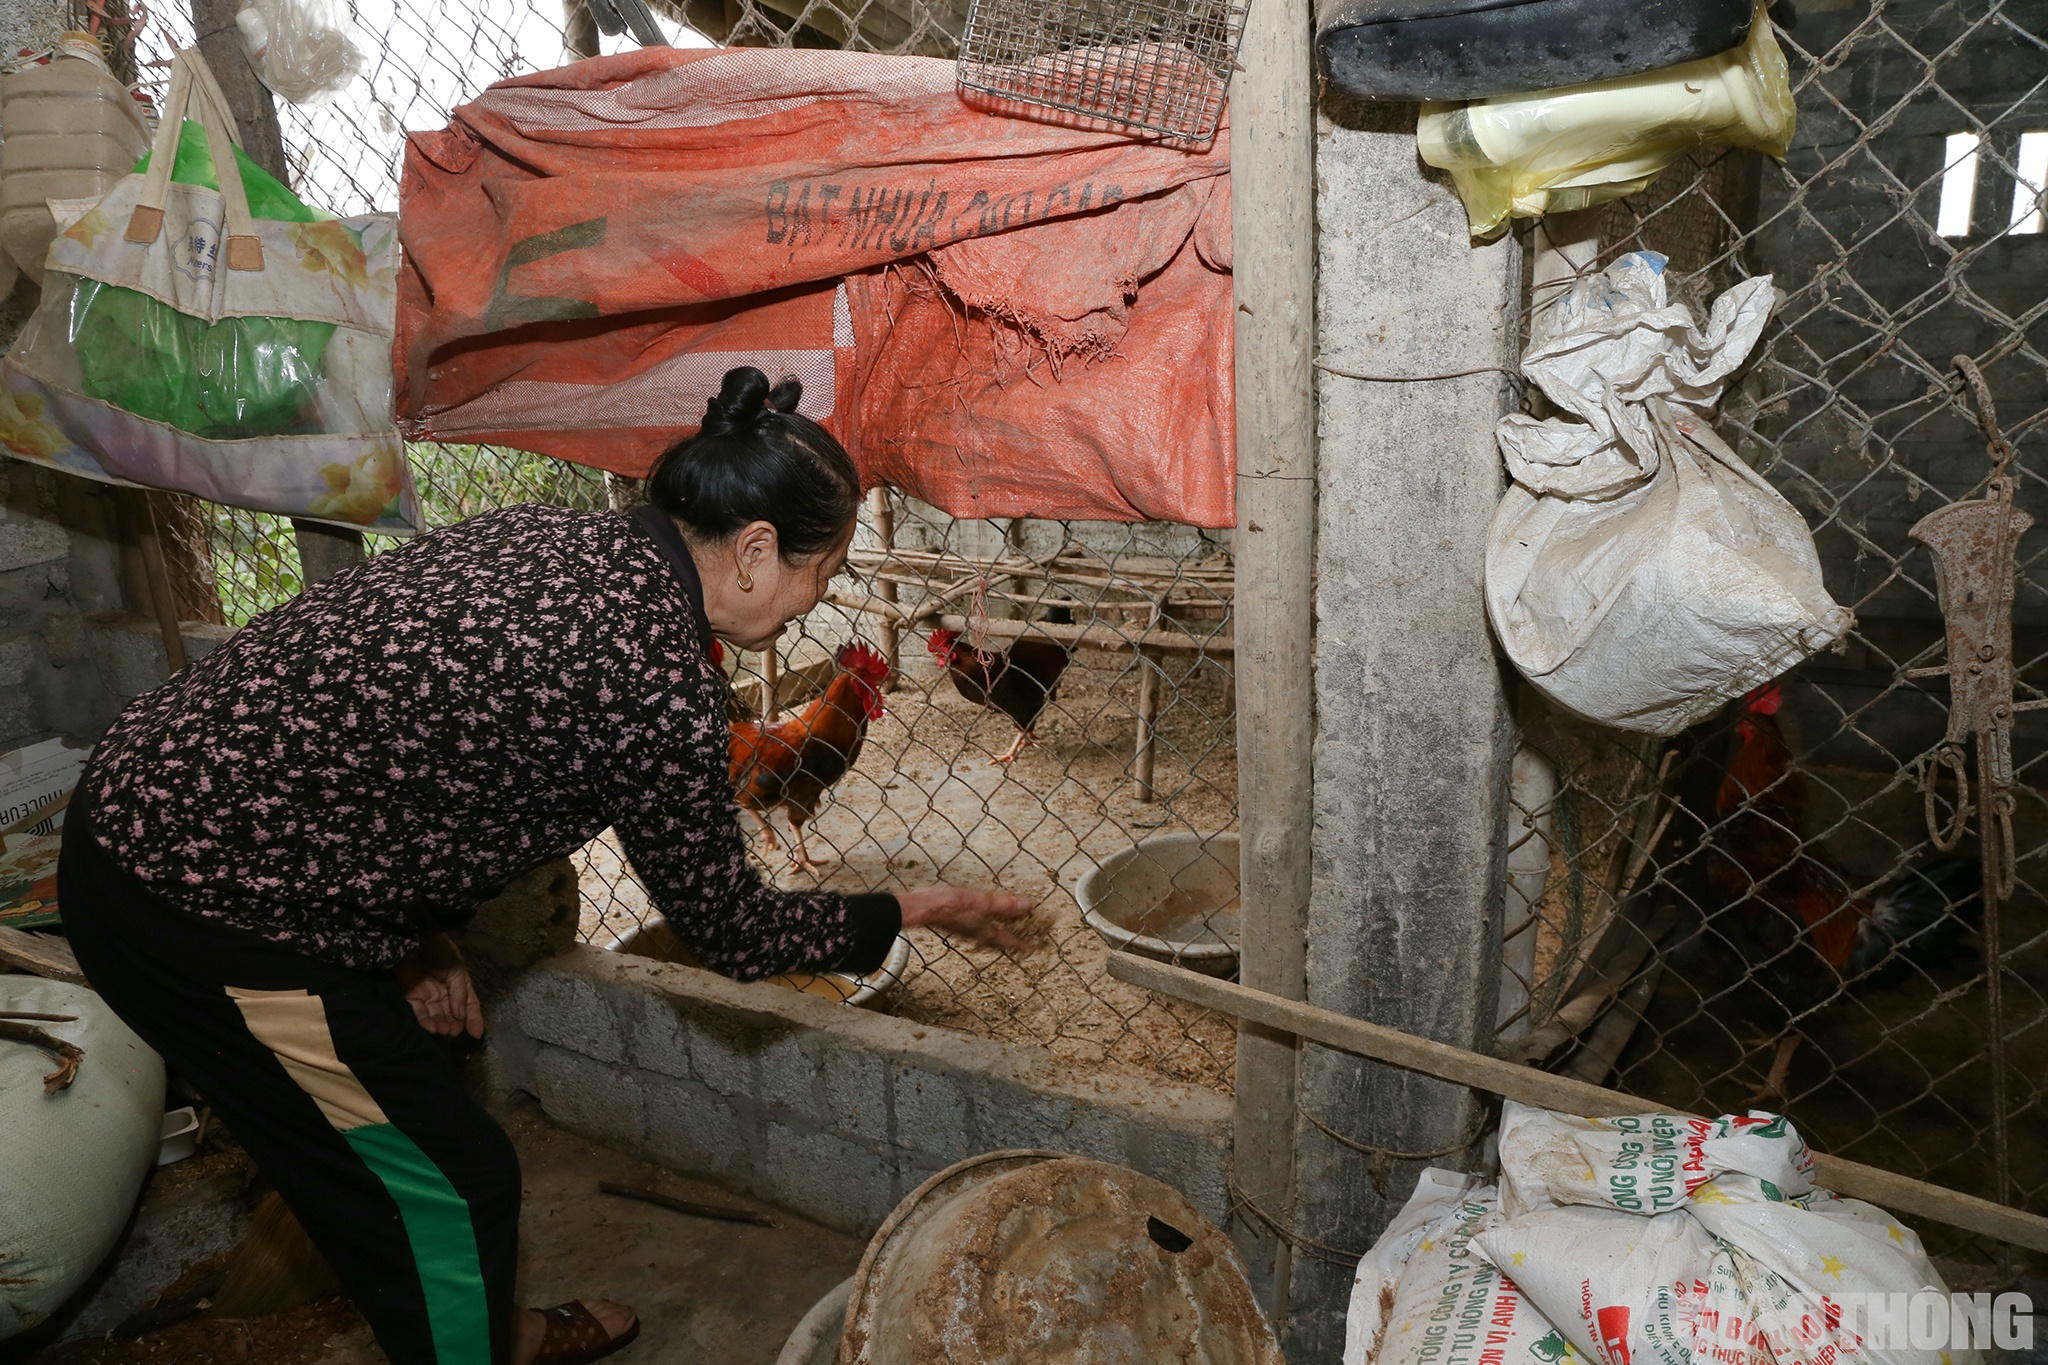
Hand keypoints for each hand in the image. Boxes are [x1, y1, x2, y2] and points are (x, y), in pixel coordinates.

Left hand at [399, 933, 483, 1038]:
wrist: (416, 938)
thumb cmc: (441, 950)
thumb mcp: (457, 970)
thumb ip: (460, 993)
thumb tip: (461, 1016)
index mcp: (458, 986)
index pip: (468, 1006)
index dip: (473, 1019)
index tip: (476, 1034)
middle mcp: (443, 994)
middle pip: (450, 1015)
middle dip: (453, 1025)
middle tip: (453, 1032)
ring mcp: (427, 996)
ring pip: (434, 1017)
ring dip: (439, 1026)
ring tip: (443, 1031)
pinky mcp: (410, 997)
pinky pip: (418, 1013)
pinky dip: (424, 1022)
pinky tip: (431, 1027)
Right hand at [897, 887, 1037, 954]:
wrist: (921, 907)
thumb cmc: (949, 906)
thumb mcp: (982, 903)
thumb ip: (1005, 906)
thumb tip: (1027, 907)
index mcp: (985, 931)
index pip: (1009, 940)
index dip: (1022, 944)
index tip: (1033, 948)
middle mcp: (976, 934)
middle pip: (998, 940)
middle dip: (1010, 941)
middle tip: (1021, 942)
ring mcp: (964, 929)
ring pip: (986, 935)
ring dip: (998, 933)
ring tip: (1004, 931)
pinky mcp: (955, 922)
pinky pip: (976, 927)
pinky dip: (985, 925)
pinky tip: (980, 919)